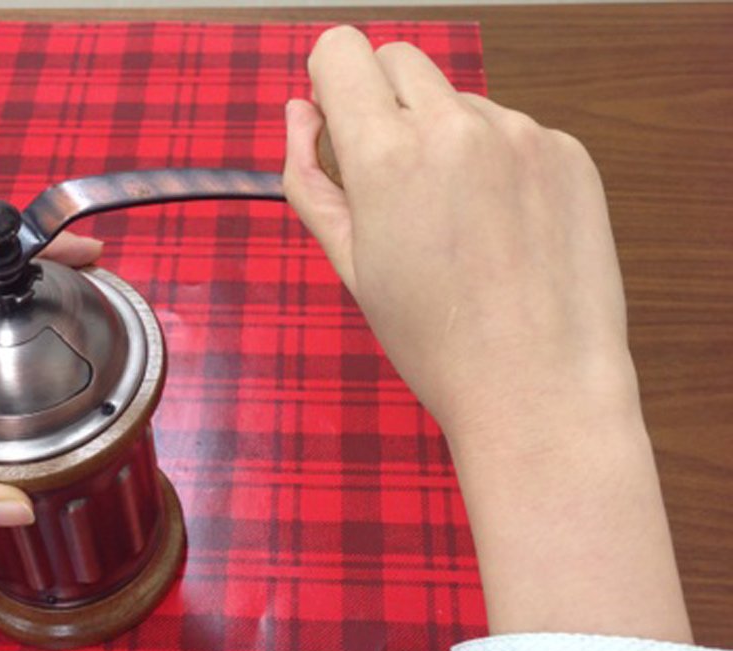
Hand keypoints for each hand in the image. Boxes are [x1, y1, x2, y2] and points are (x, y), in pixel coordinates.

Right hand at [285, 27, 633, 448]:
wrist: (536, 385)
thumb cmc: (431, 339)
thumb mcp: (348, 265)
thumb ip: (310, 179)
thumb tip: (298, 112)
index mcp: (387, 154)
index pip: (340, 50)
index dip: (328, 82)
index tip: (338, 127)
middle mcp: (456, 124)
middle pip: (398, 59)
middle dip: (381, 102)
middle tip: (392, 181)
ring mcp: (521, 133)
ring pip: (458, 99)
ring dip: (443, 136)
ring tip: (458, 221)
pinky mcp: (568, 151)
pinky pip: (512, 130)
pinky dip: (496, 161)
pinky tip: (504, 227)